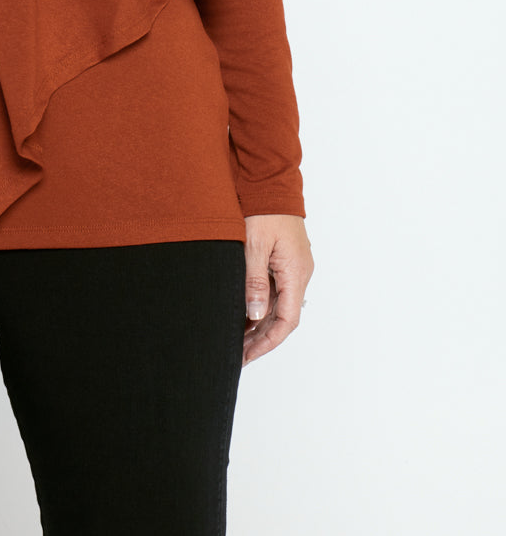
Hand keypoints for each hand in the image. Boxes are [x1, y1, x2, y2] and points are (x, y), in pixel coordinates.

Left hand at [242, 214, 313, 365]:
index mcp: (296, 271)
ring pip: (278, 304)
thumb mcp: (254, 246)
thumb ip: (254, 281)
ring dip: (260, 323)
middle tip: (237, 353)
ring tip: (236, 338)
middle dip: (261, 337)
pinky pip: (275, 290)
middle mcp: (299, 272)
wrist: (271, 180)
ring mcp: (293, 266)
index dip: (267, 342)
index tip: (247, 355)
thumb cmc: (264, 209)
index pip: (286, 320)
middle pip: (283, 316)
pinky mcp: (284, 259)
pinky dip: (260, 304)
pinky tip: (243, 313)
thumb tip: (256, 315)